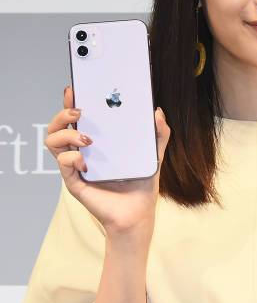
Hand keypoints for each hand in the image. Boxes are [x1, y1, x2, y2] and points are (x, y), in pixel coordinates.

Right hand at [45, 85, 170, 239]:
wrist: (138, 214)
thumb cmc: (142, 183)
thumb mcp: (154, 154)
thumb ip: (158, 133)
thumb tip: (157, 112)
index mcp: (97, 141)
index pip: (77, 117)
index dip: (70, 101)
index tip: (74, 88)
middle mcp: (82, 150)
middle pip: (57, 125)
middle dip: (63, 113)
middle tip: (80, 111)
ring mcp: (75, 166)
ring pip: (52, 141)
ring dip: (65, 134)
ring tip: (86, 138)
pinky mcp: (74, 181)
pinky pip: (62, 164)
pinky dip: (72, 158)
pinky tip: (87, 162)